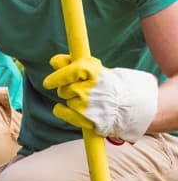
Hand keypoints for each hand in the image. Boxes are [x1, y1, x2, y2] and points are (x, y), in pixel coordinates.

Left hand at [45, 53, 159, 139]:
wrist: (131, 107)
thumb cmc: (109, 85)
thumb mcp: (95, 70)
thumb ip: (72, 64)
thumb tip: (54, 61)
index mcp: (95, 72)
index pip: (71, 71)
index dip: (58, 77)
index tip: (48, 83)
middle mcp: (90, 89)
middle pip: (64, 89)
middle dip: (68, 89)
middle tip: (80, 90)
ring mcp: (88, 105)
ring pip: (66, 99)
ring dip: (71, 100)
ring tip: (88, 100)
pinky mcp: (87, 119)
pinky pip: (62, 112)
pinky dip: (62, 110)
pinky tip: (72, 109)